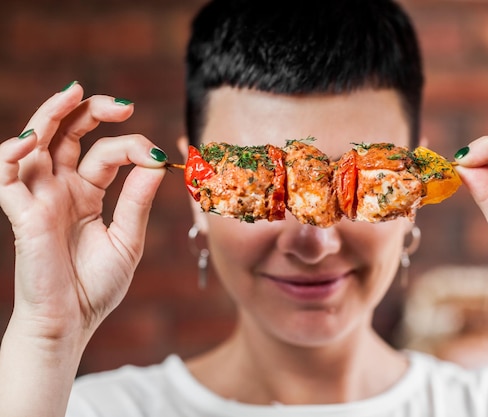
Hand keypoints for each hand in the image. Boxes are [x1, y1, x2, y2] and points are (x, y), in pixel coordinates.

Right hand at [0, 83, 166, 348]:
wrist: (72, 322)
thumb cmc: (96, 286)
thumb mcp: (127, 238)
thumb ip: (137, 200)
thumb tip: (157, 161)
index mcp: (85, 193)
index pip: (103, 153)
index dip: (129, 146)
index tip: (155, 156)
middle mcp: (60, 189)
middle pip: (66, 134)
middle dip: (88, 111)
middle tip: (121, 104)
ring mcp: (38, 198)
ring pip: (34, 142)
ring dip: (49, 114)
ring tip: (73, 93)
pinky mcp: (21, 214)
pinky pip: (5, 175)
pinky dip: (12, 152)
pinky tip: (33, 139)